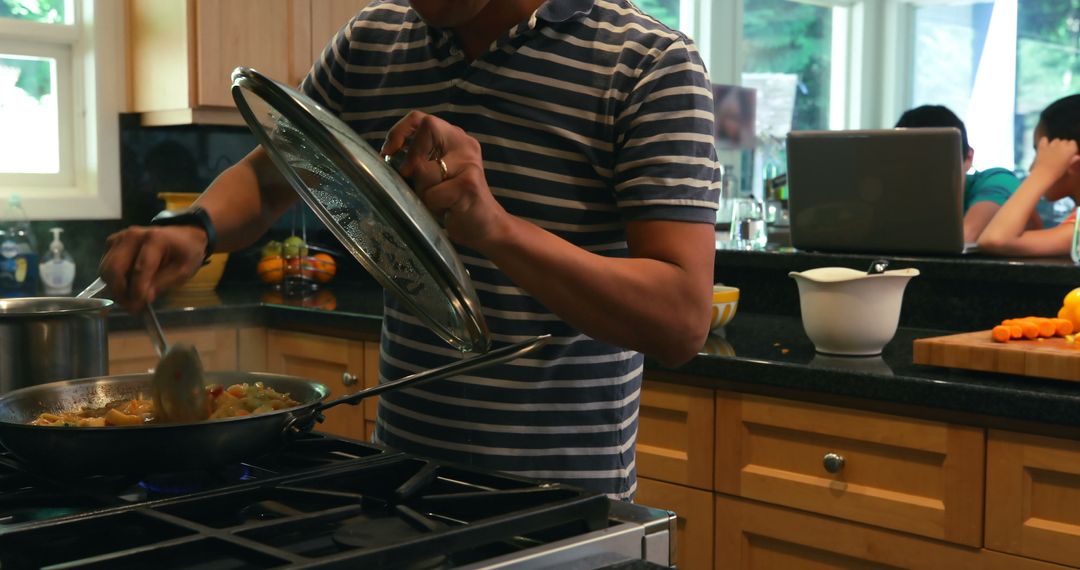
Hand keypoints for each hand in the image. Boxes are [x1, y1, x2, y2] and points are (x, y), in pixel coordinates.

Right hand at [99, 225, 207, 311]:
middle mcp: (133, 235)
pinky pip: (105, 266)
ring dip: (115, 288)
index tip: (138, 307)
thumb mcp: (183, 272)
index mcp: (155, 239)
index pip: (140, 269)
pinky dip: (113, 279)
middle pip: (114, 269)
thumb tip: (143, 298)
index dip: (136, 291)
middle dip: (120, 292)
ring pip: (105, 269)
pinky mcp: (112, 242)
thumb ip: (162, 283)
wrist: (181, 237)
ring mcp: (120, 237)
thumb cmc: (185, 254)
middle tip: (131, 307)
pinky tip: (128, 283)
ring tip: (131, 298)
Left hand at [380, 111, 509, 249]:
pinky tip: (447, 210)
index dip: (399, 131)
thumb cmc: (454, 202)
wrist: (487, 226)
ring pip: (424, 168)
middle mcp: (465, 144)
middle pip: (427, 130)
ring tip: (439, 201)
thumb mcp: (435, 173)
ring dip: (423, 192)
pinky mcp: (468, 185)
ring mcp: (469, 163)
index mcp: (455, 138)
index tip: (388, 152)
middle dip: (412, 158)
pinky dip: (432, 207)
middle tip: (413, 179)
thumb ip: (419, 159)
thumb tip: (387, 155)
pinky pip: (432, 194)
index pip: (421, 118)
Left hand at [1030, 137, 1079, 180]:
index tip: (1068, 153)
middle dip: (1063, 146)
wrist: (1044, 173)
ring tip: (1052, 152)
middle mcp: (1062, 144)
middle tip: (1060, 154)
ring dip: (1055, 144)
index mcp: (1071, 149)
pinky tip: (1045, 146)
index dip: (1070, 148)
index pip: (1073, 143)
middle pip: (1064, 141)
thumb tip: (1078, 157)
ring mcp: (1052, 144)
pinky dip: (1045, 142)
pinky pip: (1044, 139)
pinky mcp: (1042, 146)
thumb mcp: (1068, 166)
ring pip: (1055, 140)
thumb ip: (1073, 159)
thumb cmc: (1058, 171)